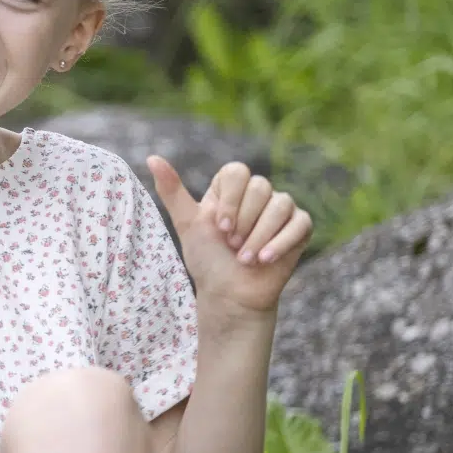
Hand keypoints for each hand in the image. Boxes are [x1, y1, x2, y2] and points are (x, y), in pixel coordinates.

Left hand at [148, 158, 312, 315]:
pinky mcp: (300, 227)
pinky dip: (281, 242)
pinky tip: (265, 260)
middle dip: (244, 222)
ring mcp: (281, 210)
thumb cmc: (208, 259)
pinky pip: (300, 222)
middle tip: (232, 246)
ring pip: (281, 204)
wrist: (230, 293)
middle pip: (260, 187)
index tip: (220, 227)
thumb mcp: (187, 224)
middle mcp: (258, 195)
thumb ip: (172, 191)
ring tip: (245, 259)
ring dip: (260, 236)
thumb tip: (152, 158)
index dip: (231, 199)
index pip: (236, 171)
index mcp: (230, 189)